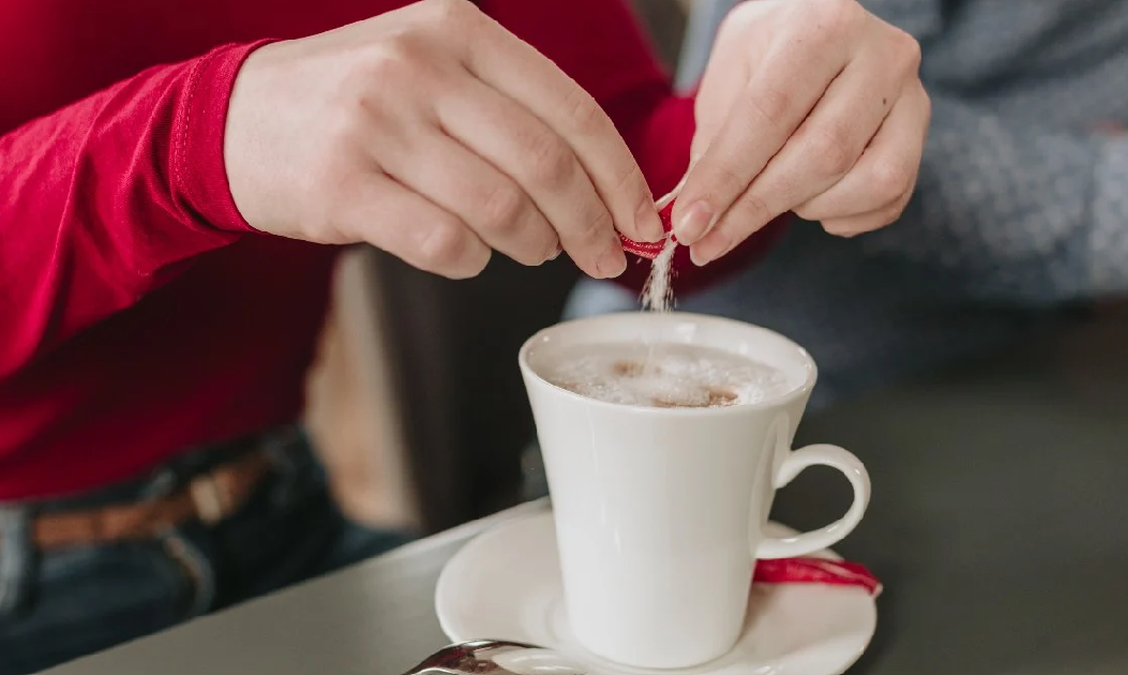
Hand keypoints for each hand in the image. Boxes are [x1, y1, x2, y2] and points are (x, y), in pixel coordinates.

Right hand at [225, 0, 662, 279]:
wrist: (235, 118)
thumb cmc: (357, 103)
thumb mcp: (432, 69)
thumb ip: (511, 110)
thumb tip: (603, 187)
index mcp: (458, 29)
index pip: (571, 110)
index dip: (619, 176)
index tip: (641, 220)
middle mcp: (419, 66)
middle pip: (545, 164)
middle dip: (591, 224)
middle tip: (604, 257)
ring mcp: (377, 123)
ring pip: (500, 208)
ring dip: (533, 244)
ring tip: (532, 249)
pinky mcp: (343, 183)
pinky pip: (444, 242)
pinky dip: (472, 261)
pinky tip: (467, 253)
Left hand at [671, 0, 930, 264]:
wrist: (818, 38)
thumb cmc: (766, 60)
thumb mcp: (728, 81)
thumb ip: (713, 147)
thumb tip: (693, 219)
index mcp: (823, 24)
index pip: (771, 113)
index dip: (727, 177)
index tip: (690, 225)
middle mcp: (882, 54)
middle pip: (824, 152)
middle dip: (757, 207)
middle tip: (708, 241)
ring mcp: (913, 96)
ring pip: (869, 181)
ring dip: (809, 207)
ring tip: (775, 194)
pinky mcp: (921, 136)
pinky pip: (889, 199)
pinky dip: (842, 216)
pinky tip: (812, 200)